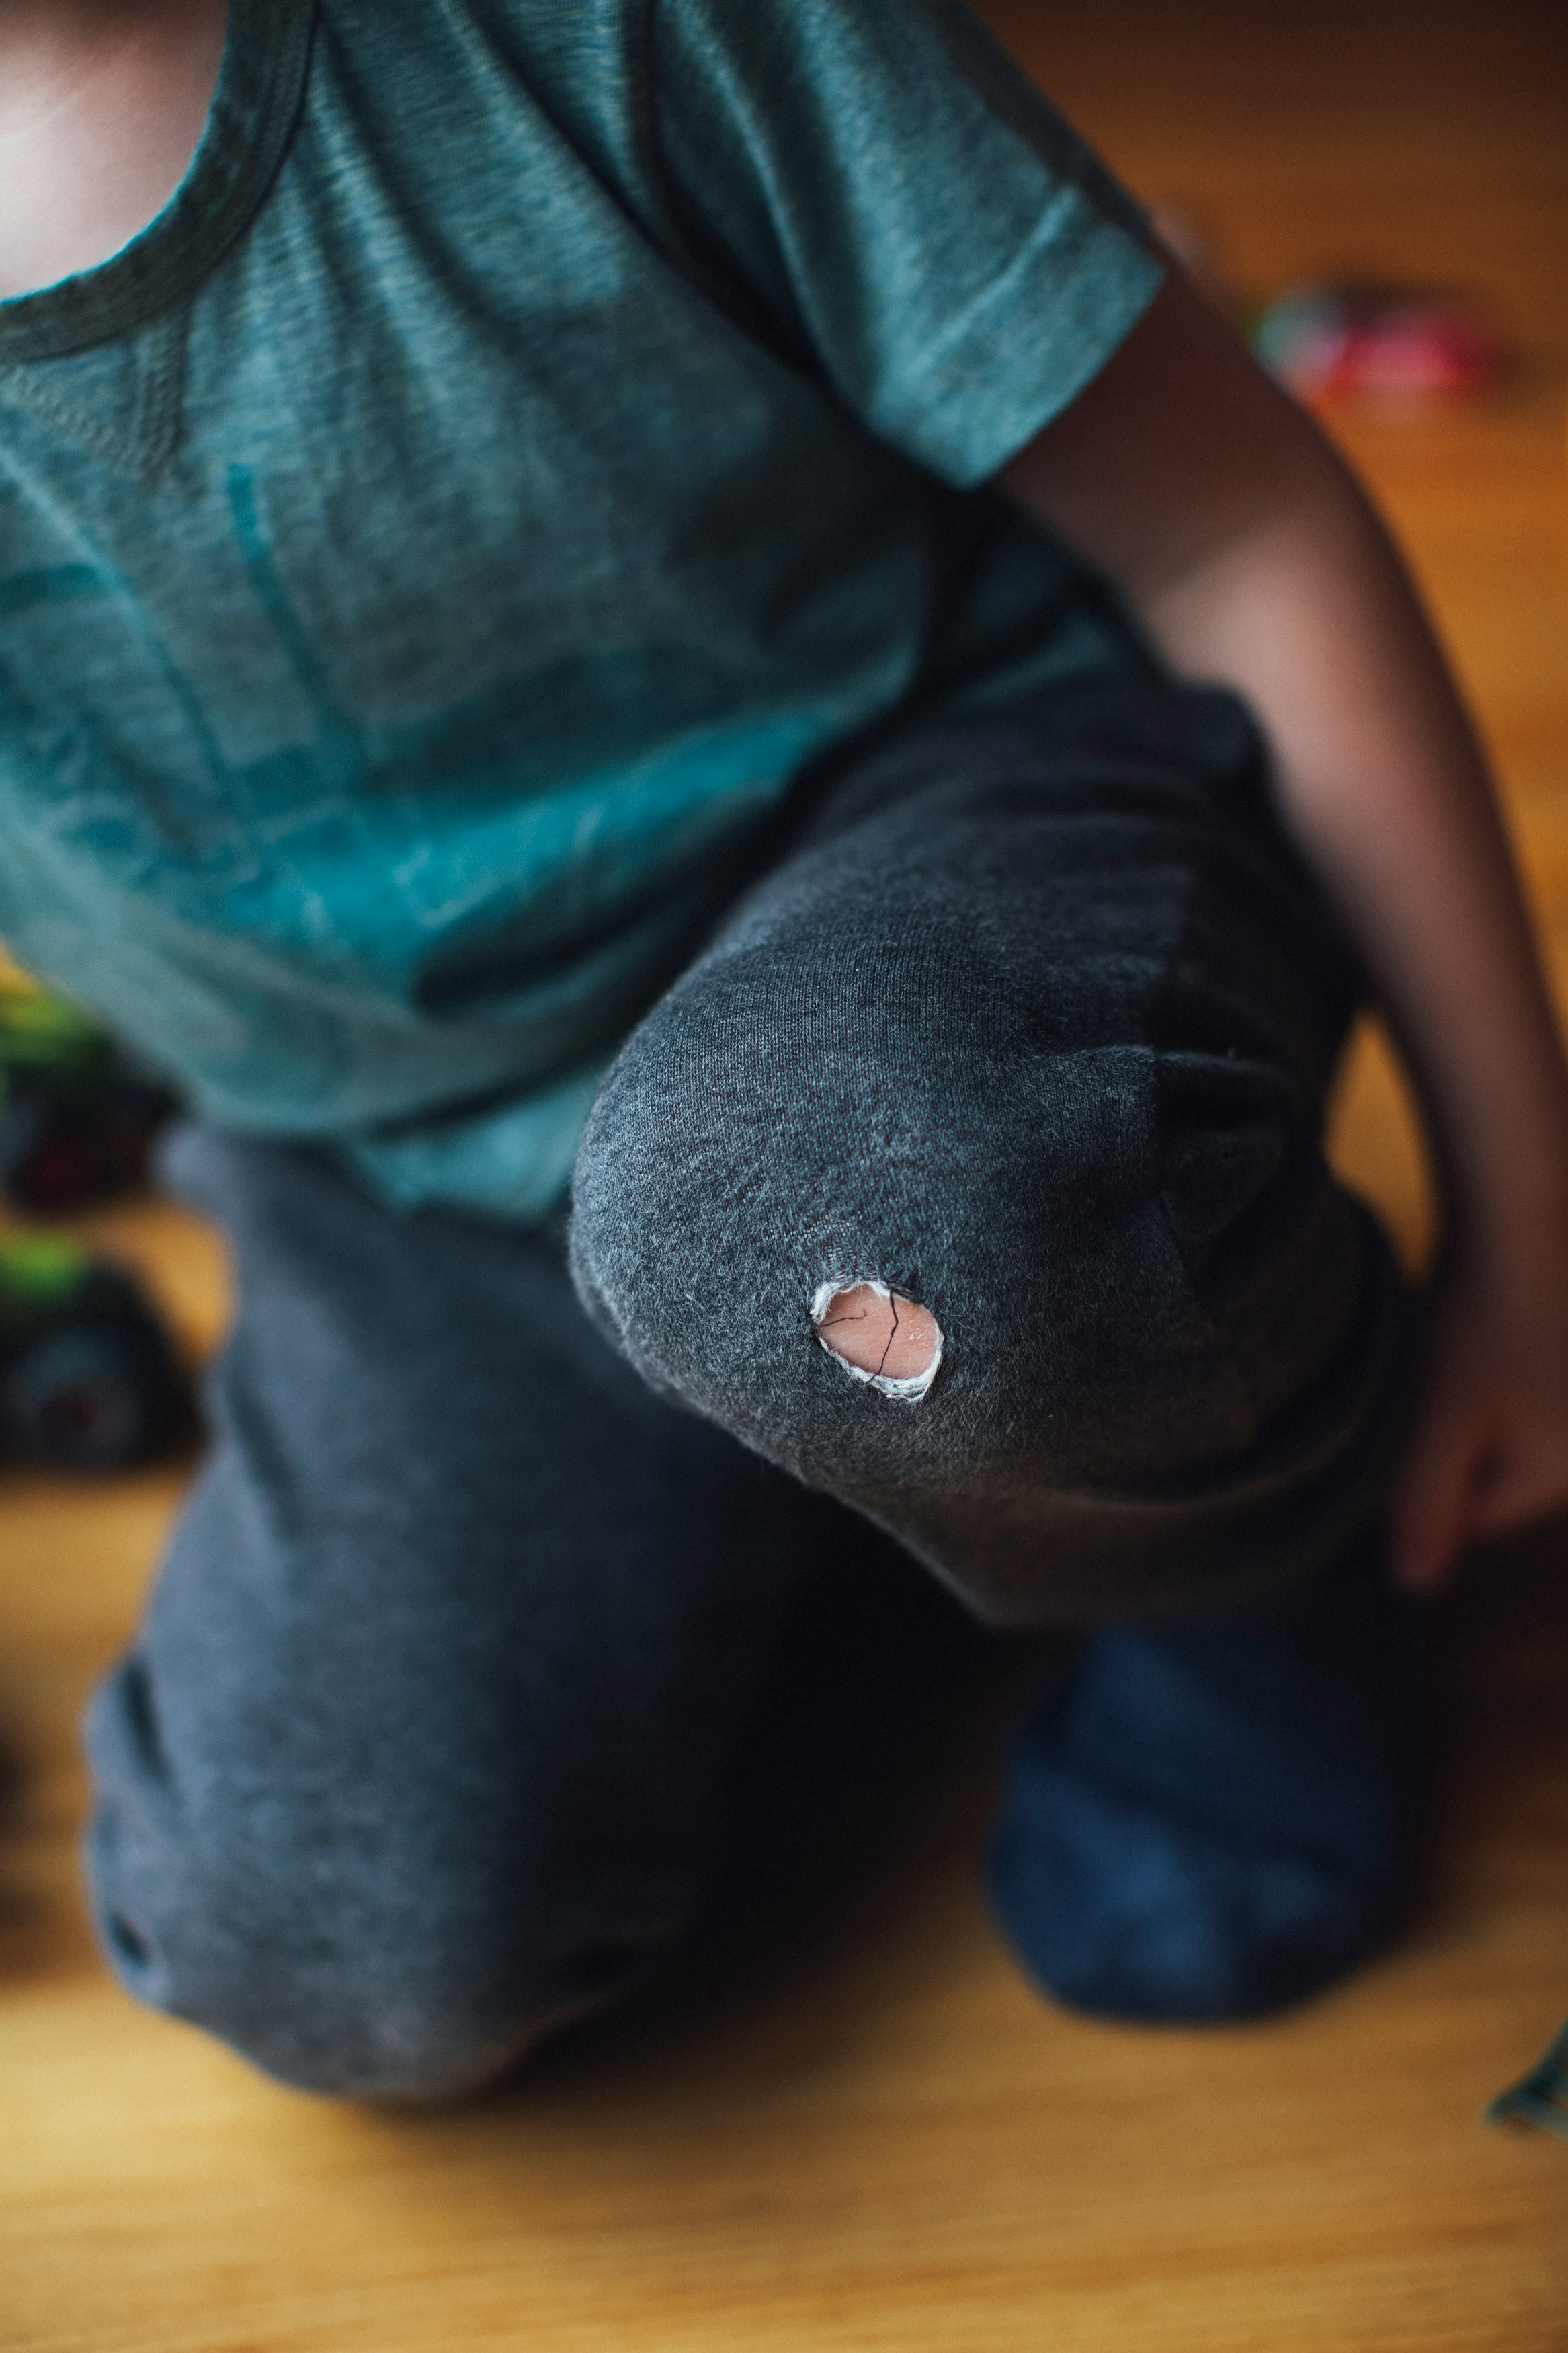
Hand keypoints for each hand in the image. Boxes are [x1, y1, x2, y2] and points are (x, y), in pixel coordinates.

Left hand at [1391, 1243, 1567, 1590]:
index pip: (1482, 1512)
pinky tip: (1472, 1326)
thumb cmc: (1486, 1315)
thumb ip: (1428, 1501)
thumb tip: (1413, 1586)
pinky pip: (1526, 1378)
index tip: (1396, 1437)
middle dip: (1453, 1441)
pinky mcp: (1565, 1340)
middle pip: (1501, 1466)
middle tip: (1417, 1390)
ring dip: (1471, 1399)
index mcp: (1561, 1465)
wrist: (1527, 1208)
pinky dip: (1492, 1362)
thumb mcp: (1443, 1415)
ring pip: (1511, 1420)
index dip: (1427, 1488)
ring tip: (1444, 1353)